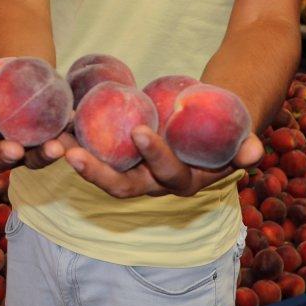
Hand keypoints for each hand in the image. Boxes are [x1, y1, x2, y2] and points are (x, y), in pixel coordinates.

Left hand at [64, 126, 263, 198]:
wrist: (206, 119)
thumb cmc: (223, 125)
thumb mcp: (236, 133)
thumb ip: (243, 144)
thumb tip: (253, 150)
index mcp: (184, 180)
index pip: (167, 175)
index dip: (156, 156)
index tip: (140, 131)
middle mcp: (153, 183)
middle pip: (122, 185)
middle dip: (96, 172)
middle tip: (71, 152)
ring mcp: (133, 171)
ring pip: (101, 171)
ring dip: (75, 158)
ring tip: (52, 140)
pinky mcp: (117, 156)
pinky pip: (93, 152)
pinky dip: (74, 141)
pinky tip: (56, 124)